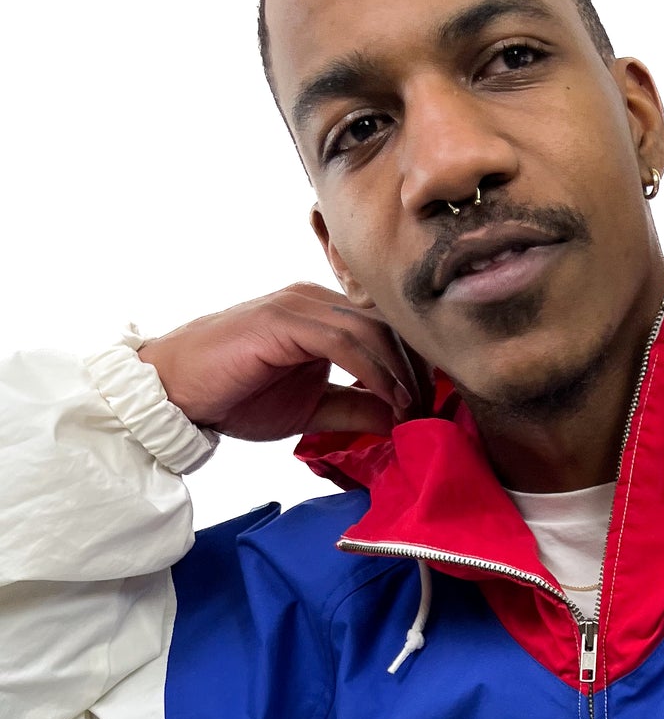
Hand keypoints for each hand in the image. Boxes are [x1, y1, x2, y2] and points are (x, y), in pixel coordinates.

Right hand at [136, 282, 424, 442]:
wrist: (175, 392)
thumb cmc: (235, 394)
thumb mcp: (311, 408)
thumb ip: (355, 408)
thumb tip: (399, 418)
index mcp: (324, 315)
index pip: (387, 330)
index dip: (416, 366)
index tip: (432, 406)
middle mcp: (315, 300)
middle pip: (388, 325)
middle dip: (417, 369)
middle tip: (431, 411)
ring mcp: (298, 306)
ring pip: (371, 330)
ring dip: (399, 374)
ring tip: (412, 410)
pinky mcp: (281, 321)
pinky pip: (343, 341)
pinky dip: (373, 371)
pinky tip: (388, 400)